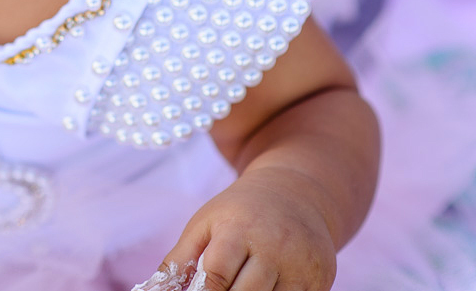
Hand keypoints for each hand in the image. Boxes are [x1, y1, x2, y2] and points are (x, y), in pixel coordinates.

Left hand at [157, 167, 337, 290]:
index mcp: (238, 229)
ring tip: (236, 290)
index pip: (216, 274)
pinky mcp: (321, 280)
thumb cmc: (239, 211)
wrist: (296, 194)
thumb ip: (180, 258)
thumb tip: (155, 288)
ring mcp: (300, 266)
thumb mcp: (205, 223)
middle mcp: (273, 247)